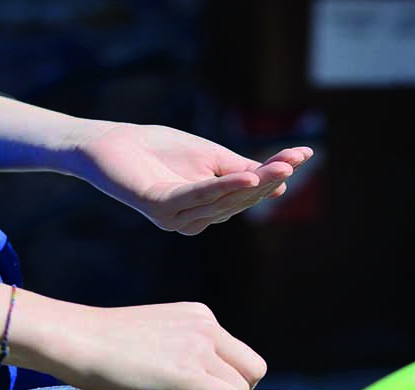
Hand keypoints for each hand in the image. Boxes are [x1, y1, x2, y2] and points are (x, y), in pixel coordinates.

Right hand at [11, 294, 265, 389]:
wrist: (75, 339)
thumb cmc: (100, 343)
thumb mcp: (154, 336)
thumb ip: (181, 348)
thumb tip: (194, 378)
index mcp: (199, 316)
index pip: (238, 354)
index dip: (221, 377)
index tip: (187, 387)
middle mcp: (207, 326)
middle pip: (253, 368)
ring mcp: (200, 347)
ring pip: (243, 387)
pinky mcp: (189, 371)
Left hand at [76, 122, 311, 234]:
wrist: (110, 144)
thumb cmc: (159, 150)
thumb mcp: (209, 158)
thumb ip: (240, 169)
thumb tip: (279, 180)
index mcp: (207, 210)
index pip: (248, 192)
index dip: (276, 174)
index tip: (304, 154)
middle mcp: (194, 220)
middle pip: (240, 199)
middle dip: (271, 178)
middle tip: (296, 159)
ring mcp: (176, 218)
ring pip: (224, 200)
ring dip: (254, 182)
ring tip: (281, 166)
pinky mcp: (159, 208)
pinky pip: (198, 196)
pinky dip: (223, 186)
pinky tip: (247, 175)